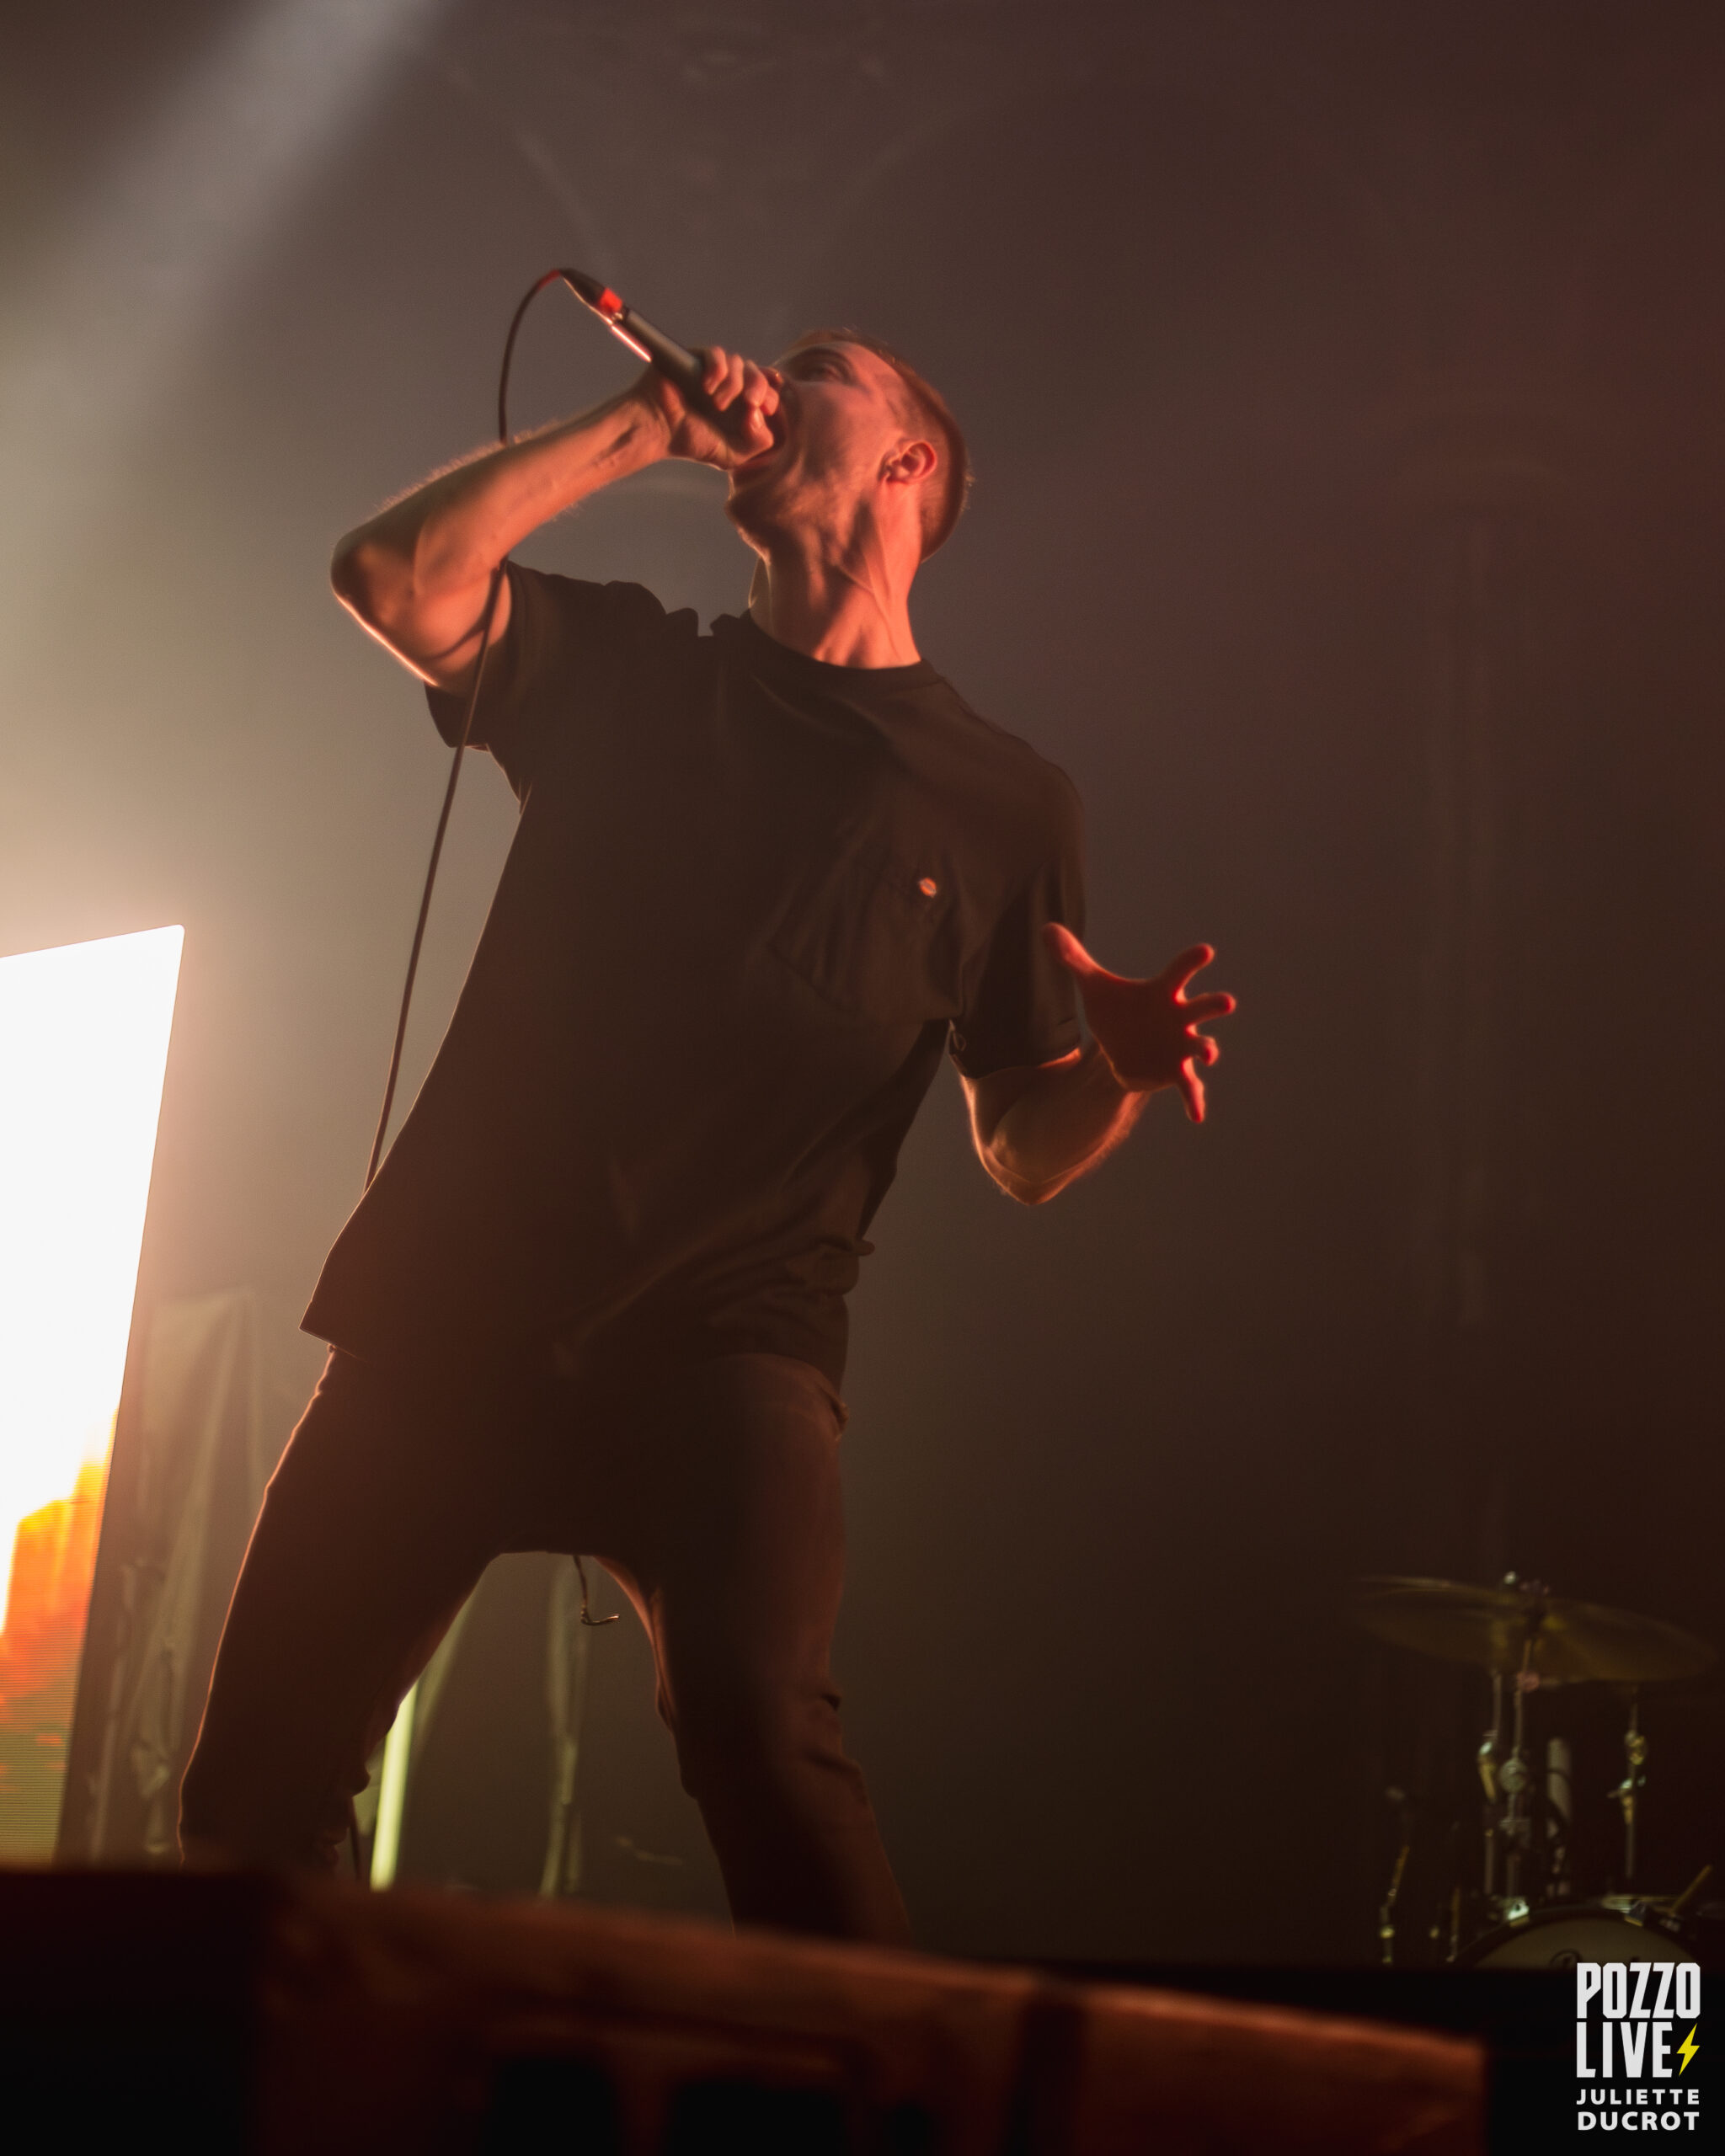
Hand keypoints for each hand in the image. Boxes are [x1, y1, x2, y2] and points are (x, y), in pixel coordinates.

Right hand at [640, 346, 780, 469]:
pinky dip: (718, 369)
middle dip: (759, 387)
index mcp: (741, 405)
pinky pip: (716, 354)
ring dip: (733, 384)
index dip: (770, 398)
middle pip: (757, 373)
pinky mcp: (696, 357)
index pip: (768, 391)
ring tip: (717, 404)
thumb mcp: (731, 455)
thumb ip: (757, 443)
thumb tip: (762, 416)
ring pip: (739, 363)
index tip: (760, 410)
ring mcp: (713, 370)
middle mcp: (730, 384)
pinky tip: (708, 387)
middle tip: (750, 403)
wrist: (657, 429)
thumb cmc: (690, 441)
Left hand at [1044, 925, 1235, 1122]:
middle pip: (1202, 1008)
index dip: (1192, 961)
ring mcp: (1181, 1046)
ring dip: (1208, 1049)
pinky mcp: (1176, 1072)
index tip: (1206, 952)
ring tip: (1210, 1054)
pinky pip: (1190, 1086)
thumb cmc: (1117, 1011)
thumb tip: (1045, 929)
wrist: (1119, 1049)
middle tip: (1227, 1002)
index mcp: (1163, 993)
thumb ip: (1074, 960)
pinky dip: (1195, 1101)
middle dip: (1213, 1005)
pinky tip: (1197, 1117)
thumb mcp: (1094, 988)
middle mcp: (1179, 1017)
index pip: (1179, 972)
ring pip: (1201, 1046)